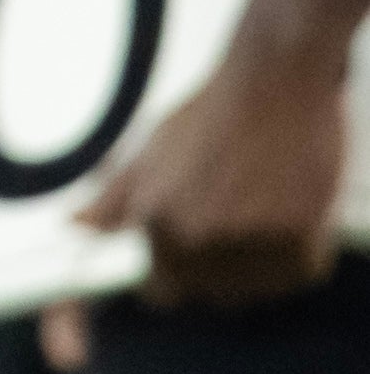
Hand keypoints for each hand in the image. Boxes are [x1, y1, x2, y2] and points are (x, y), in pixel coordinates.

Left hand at [80, 35, 348, 307]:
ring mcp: (251, 242)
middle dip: (217, 263)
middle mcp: (199, 237)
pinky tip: (288, 210)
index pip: (162, 292)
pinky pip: (296, 274)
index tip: (191, 248)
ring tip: (259, 207)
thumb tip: (72, 227)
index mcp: (156, 220)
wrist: (275, 81)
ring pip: (254, 287)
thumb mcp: (149, 154)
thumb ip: (112, 201)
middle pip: (209, 291)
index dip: (176, 273)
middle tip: (232, 212)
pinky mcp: (301, 239)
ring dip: (257, 261)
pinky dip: (297, 253)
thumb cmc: (209, 117)